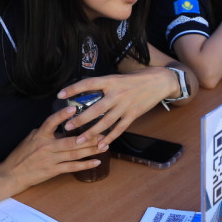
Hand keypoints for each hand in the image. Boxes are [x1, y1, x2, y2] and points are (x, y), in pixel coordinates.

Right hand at [0, 106, 107, 190]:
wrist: (13, 174)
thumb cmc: (22, 154)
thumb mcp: (32, 138)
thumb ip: (47, 132)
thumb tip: (62, 124)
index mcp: (40, 135)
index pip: (51, 122)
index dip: (62, 115)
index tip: (74, 109)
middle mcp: (46, 147)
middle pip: (71, 141)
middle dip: (88, 137)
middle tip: (102, 133)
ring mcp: (50, 160)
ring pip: (74, 154)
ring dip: (91, 150)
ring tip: (104, 146)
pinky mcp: (53, 171)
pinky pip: (72, 167)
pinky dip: (85, 165)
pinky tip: (96, 161)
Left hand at [58, 68, 177, 143]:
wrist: (160, 81)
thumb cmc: (137, 77)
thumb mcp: (119, 76)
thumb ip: (105, 84)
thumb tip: (86, 90)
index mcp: (111, 81)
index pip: (88, 84)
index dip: (73, 89)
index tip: (60, 95)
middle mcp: (117, 94)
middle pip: (95, 109)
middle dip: (80, 119)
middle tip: (67, 127)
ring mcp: (126, 105)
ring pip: (106, 122)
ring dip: (92, 133)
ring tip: (79, 141)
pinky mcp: (134, 114)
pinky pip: (120, 128)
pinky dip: (110, 137)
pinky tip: (101, 145)